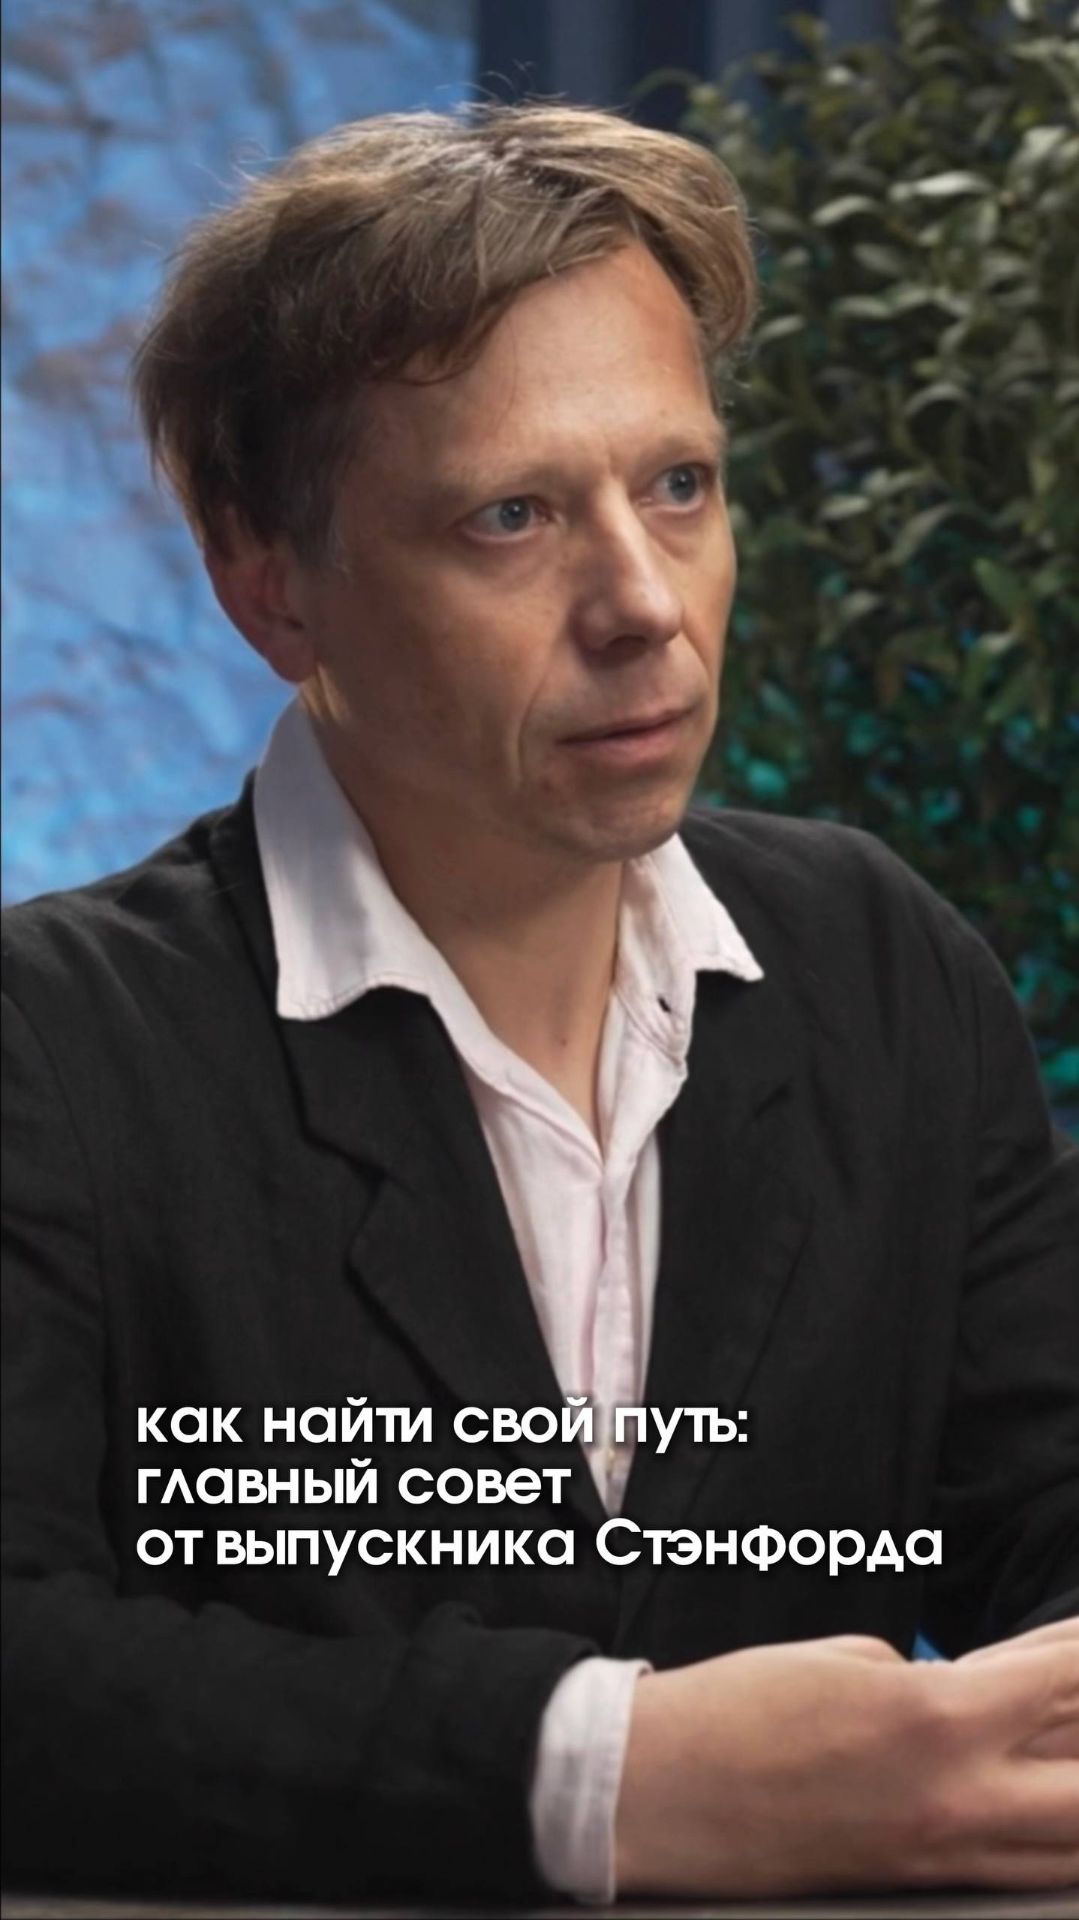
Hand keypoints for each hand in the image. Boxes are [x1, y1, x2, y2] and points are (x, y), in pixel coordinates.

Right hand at [614, 1629, 1078, 1895]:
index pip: (1059, 1684)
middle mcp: (957, 1801)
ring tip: (1074, 1750)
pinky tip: (1043, 1801)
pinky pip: (1014, 1866)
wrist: (663, 1794)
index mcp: (936, 1720)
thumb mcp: (847, 1658)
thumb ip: (931, 1677)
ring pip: (1067, 1852)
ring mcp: (941, 1855)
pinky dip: (1045, 1835)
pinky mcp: (915, 1885)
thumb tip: (973, 1699)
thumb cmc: (737, 1711)